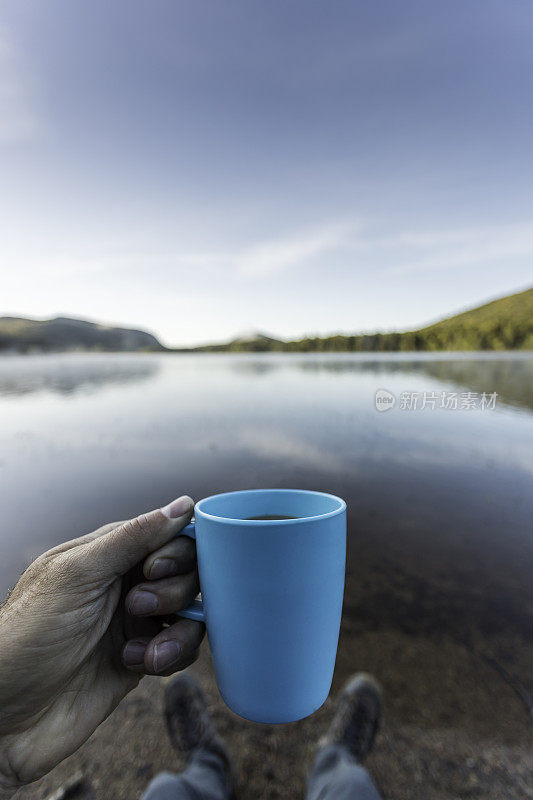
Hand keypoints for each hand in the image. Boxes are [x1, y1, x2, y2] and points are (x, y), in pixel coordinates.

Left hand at [0, 495, 204, 794]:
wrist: (7, 717)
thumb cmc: (28, 636)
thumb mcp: (78, 574)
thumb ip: (133, 537)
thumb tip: (183, 505)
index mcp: (108, 554)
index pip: (166, 534)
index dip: (175, 550)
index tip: (155, 569)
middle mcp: (125, 584)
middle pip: (187, 572)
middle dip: (174, 591)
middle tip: (138, 607)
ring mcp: (135, 623)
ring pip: (191, 612)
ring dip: (177, 630)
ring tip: (142, 649)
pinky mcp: (142, 659)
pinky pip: (183, 649)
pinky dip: (171, 657)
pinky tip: (137, 664)